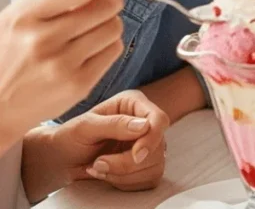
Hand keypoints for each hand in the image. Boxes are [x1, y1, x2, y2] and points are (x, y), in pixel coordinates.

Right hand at [0, 0, 122, 150]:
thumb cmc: (7, 54)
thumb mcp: (15, 15)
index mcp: (26, 16)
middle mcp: (44, 40)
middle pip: (107, 4)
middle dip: (108, 0)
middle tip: (97, 4)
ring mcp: (62, 66)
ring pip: (115, 27)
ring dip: (108, 23)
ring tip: (89, 29)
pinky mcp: (79, 86)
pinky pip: (114, 50)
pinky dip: (107, 45)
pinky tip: (88, 49)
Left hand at [22, 90, 168, 200]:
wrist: (62, 160)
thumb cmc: (70, 137)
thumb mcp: (85, 127)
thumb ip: (114, 124)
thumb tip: (144, 126)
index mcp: (134, 105)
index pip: (159, 120)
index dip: (151, 139)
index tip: (136, 155)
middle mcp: (145, 123)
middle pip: (157, 147)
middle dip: (127, 162)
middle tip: (98, 163)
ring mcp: (148, 145)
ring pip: (154, 166)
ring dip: (124, 174)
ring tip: (98, 168)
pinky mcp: (146, 166)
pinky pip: (148, 180)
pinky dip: (126, 183)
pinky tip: (108, 176)